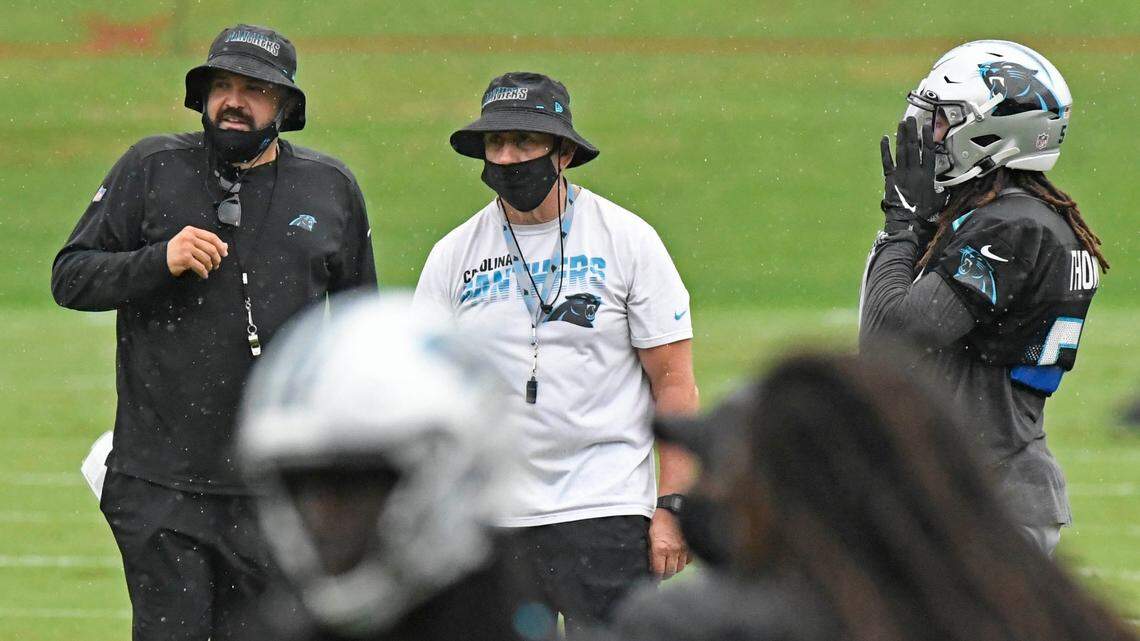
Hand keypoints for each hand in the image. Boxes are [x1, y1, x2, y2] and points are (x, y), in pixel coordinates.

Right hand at [167, 226, 227, 278]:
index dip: (220, 246)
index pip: (212, 237)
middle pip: (211, 248)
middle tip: (217, 264)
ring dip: (210, 266)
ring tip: (208, 269)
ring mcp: (186, 247)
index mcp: (191, 231)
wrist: (162, 258)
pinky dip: (204, 272)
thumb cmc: (179, 250)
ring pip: (207, 258)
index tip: (224, 253)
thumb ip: (206, 242)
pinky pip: (200, 267)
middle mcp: (188, 237)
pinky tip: (204, 275)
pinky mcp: (184, 258)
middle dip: (217, 259)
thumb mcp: (191, 242)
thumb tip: (225, 246)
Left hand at [648, 509, 690, 580]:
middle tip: (661, 574)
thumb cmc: (659, 522)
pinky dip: (683, 562)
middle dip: (665, 575)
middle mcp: (672, 551)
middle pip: (670, 572)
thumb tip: (651, 566)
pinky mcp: (689, 546)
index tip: (654, 580)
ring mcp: (682, 549)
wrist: (671, 510)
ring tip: (669, 567)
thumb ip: (650, 552)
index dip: (656, 578)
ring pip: (679, 568)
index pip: (659, 571)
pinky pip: (688, 560)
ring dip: (674, 569)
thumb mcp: (649, 537)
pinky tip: (678, 559)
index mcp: (660, 549)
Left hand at [880, 117, 944, 234]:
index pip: (928, 152)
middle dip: (912, 132)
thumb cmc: (923, 213)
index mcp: (927, 175)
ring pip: (901, 151)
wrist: (906, 221)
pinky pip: (887, 161)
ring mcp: (901, 174)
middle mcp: (914, 171)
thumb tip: (946, 188)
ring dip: (901, 136)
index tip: (927, 125)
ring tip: (902, 123)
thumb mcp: (938, 200)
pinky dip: (885, 150)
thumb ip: (941, 191)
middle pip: (913, 147)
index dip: (927, 137)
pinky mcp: (890, 178)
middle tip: (911, 118)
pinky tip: (884, 139)